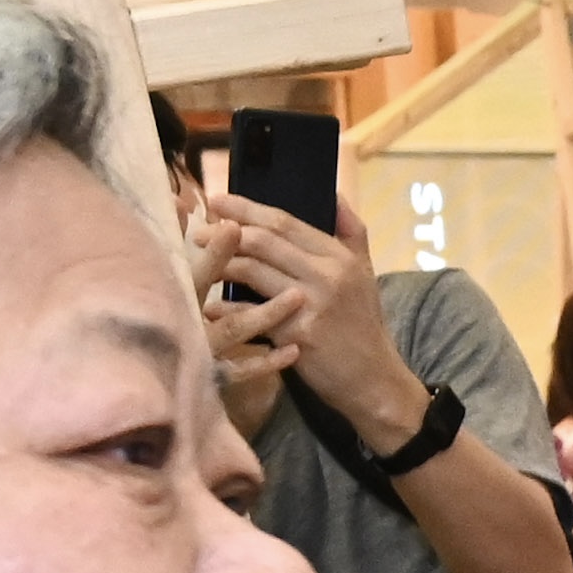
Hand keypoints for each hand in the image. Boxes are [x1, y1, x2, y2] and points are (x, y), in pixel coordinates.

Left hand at [206, 196, 413, 441]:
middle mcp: (326, 275)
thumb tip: (333, 194)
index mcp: (339, 257)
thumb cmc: (363, 325)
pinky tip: (209, 306)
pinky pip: (252, 313)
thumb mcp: (366, 273)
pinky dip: (227, 309)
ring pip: (255, 271)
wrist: (373, 379)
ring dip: (222, 263)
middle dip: (226, 231)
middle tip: (200, 230)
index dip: (248, 209)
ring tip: (201, 261)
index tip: (219, 200)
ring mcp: (310, 304)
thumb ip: (351, 231)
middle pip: (266, 241)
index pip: (287, 223)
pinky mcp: (296, 334)